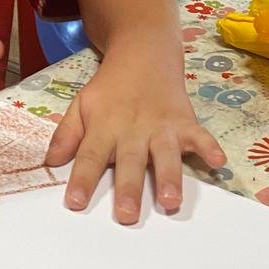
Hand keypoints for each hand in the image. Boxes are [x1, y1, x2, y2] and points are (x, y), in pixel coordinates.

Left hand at [45, 57, 225, 224]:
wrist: (144, 52)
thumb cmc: (111, 88)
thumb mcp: (81, 104)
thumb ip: (66, 134)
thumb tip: (50, 162)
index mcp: (104, 126)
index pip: (90, 155)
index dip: (83, 179)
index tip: (75, 203)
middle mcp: (133, 129)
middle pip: (129, 160)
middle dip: (128, 188)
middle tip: (126, 216)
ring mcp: (162, 125)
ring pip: (165, 153)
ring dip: (169, 176)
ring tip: (170, 201)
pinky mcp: (185, 121)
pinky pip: (200, 135)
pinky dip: (209, 147)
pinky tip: (218, 162)